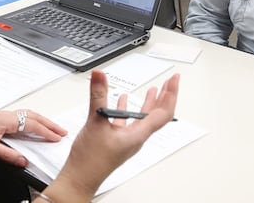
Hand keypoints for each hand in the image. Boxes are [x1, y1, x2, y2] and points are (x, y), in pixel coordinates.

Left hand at [0, 110, 66, 166]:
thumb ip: (8, 154)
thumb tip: (23, 160)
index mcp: (7, 120)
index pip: (32, 124)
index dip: (46, 131)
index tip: (56, 137)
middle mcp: (7, 116)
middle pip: (34, 117)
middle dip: (49, 124)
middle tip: (62, 130)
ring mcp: (4, 117)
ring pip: (29, 116)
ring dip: (42, 121)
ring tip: (53, 128)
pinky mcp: (1, 121)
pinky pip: (22, 118)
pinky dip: (33, 121)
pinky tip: (34, 127)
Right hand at [41, 71, 179, 201]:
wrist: (80, 178)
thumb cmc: (91, 160)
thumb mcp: (95, 122)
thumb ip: (98, 96)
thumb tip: (99, 76)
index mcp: (138, 135)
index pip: (163, 113)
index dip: (170, 95)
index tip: (173, 80)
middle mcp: (136, 137)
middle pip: (157, 115)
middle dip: (165, 96)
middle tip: (170, 82)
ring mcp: (127, 139)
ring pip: (143, 118)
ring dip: (150, 103)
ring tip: (154, 90)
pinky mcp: (116, 140)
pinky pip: (127, 122)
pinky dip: (128, 109)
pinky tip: (123, 102)